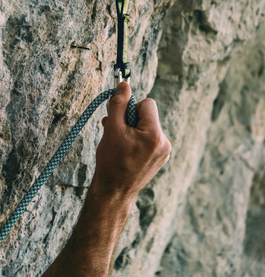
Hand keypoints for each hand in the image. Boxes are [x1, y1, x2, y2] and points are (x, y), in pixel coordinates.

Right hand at [92, 81, 170, 199]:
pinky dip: (138, 140)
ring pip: (148, 127)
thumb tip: (124, 84)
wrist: (114, 192)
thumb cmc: (111, 160)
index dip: (132, 108)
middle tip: (116, 132)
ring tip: (119, 143)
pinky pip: (150, 139)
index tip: (120, 118)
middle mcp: (164, 142)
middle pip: (148, 116)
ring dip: (133, 130)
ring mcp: (164, 152)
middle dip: (130, 120)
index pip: (147, 104)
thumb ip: (119, 104)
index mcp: (155, 134)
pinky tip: (127, 151)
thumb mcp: (111, 128)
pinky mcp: (161, 158)